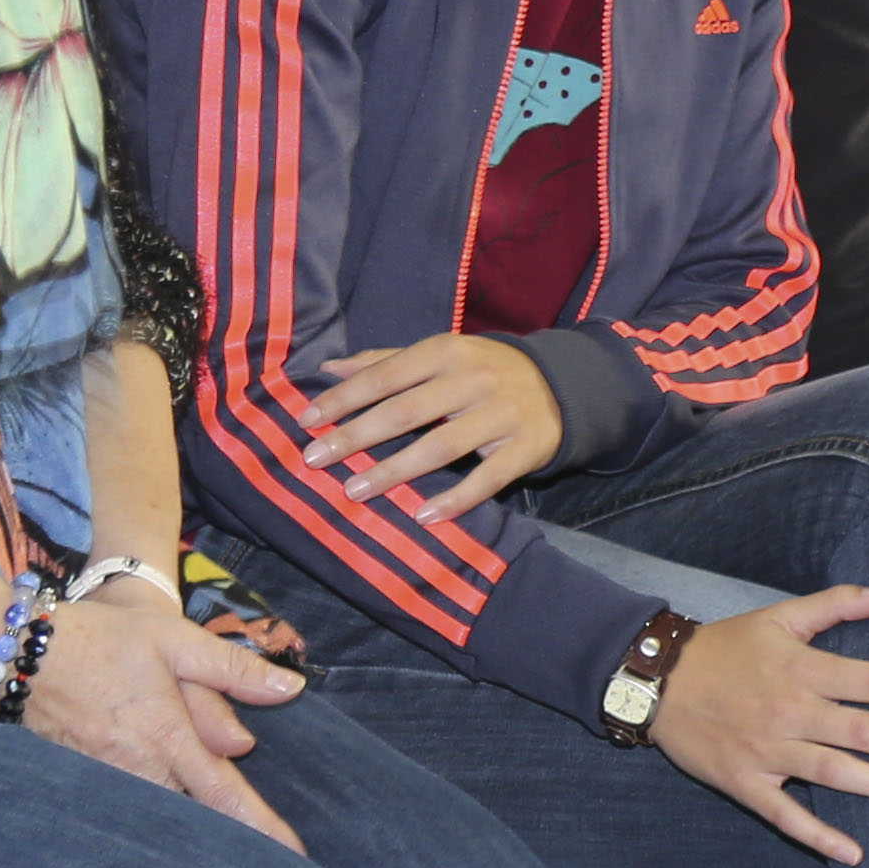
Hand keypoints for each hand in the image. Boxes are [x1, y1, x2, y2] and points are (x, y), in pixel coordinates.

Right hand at [22, 596, 313, 847]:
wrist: (18, 650)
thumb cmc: (102, 639)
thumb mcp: (175, 639)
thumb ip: (233, 668)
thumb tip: (290, 688)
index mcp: (168, 738)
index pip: (224, 795)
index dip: (260, 828)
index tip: (292, 856)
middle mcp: (136, 769)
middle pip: (191, 815)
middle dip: (223, 834)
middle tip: (259, 855)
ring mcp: (103, 781)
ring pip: (158, 814)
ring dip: (184, 827)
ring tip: (217, 849)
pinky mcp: (79, 782)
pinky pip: (124, 806)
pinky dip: (147, 815)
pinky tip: (162, 823)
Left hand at [303, 332, 563, 519]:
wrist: (562, 386)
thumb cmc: (484, 371)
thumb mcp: (440, 355)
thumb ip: (384, 362)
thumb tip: (327, 369)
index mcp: (447, 352)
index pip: (386, 376)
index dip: (344, 399)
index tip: (306, 422)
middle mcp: (474, 379)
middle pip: (408, 411)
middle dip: (357, 436)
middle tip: (315, 460)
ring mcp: (502, 415)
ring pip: (442, 446)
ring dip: (394, 471)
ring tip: (354, 492)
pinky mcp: (524, 448)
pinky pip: (488, 478)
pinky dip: (456, 499)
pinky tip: (423, 516)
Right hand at [645, 582, 868, 866]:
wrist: (657, 680)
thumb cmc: (726, 647)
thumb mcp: (779, 616)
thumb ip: (835, 605)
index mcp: (803, 670)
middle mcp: (791, 712)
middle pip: (864, 730)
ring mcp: (768, 751)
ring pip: (834, 773)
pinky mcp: (745, 783)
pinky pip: (784, 815)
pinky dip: (817, 835)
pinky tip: (852, 854)